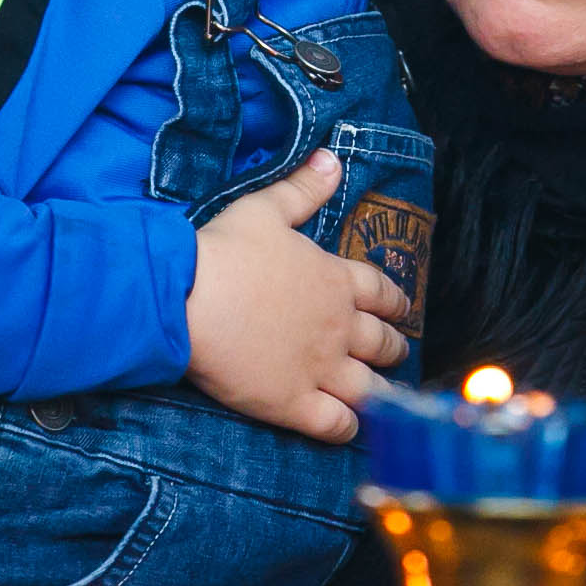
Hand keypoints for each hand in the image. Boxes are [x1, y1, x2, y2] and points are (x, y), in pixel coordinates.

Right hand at [187, 151, 411, 442]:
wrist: (185, 300)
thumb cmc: (224, 251)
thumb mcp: (265, 209)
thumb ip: (304, 187)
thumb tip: (332, 157)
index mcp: (335, 280)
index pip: (382, 293)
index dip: (395, 303)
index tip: (400, 310)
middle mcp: (338, 326)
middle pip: (383, 343)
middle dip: (393, 349)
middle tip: (393, 353)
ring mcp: (321, 368)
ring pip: (371, 388)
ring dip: (381, 392)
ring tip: (383, 396)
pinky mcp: (295, 403)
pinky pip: (337, 425)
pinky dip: (349, 428)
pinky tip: (347, 427)